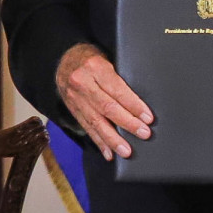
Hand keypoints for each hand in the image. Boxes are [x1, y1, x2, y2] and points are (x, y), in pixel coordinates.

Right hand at [56, 42, 153, 160]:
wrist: (65, 60)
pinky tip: (109, 152)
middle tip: (143, 133)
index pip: (117, 90)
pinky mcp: (72, 109)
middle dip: (127, 123)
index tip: (147, 118)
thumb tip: (139, 105)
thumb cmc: (92, 60)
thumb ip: (118, 80)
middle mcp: (82, 82)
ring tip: (126, 151)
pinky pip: (86, 127)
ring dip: (112, 138)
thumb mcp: (107, 61)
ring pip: (95, 121)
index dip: (134, 105)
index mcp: (95, 67)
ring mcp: (75, 97)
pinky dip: (99, 141)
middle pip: (107, 107)